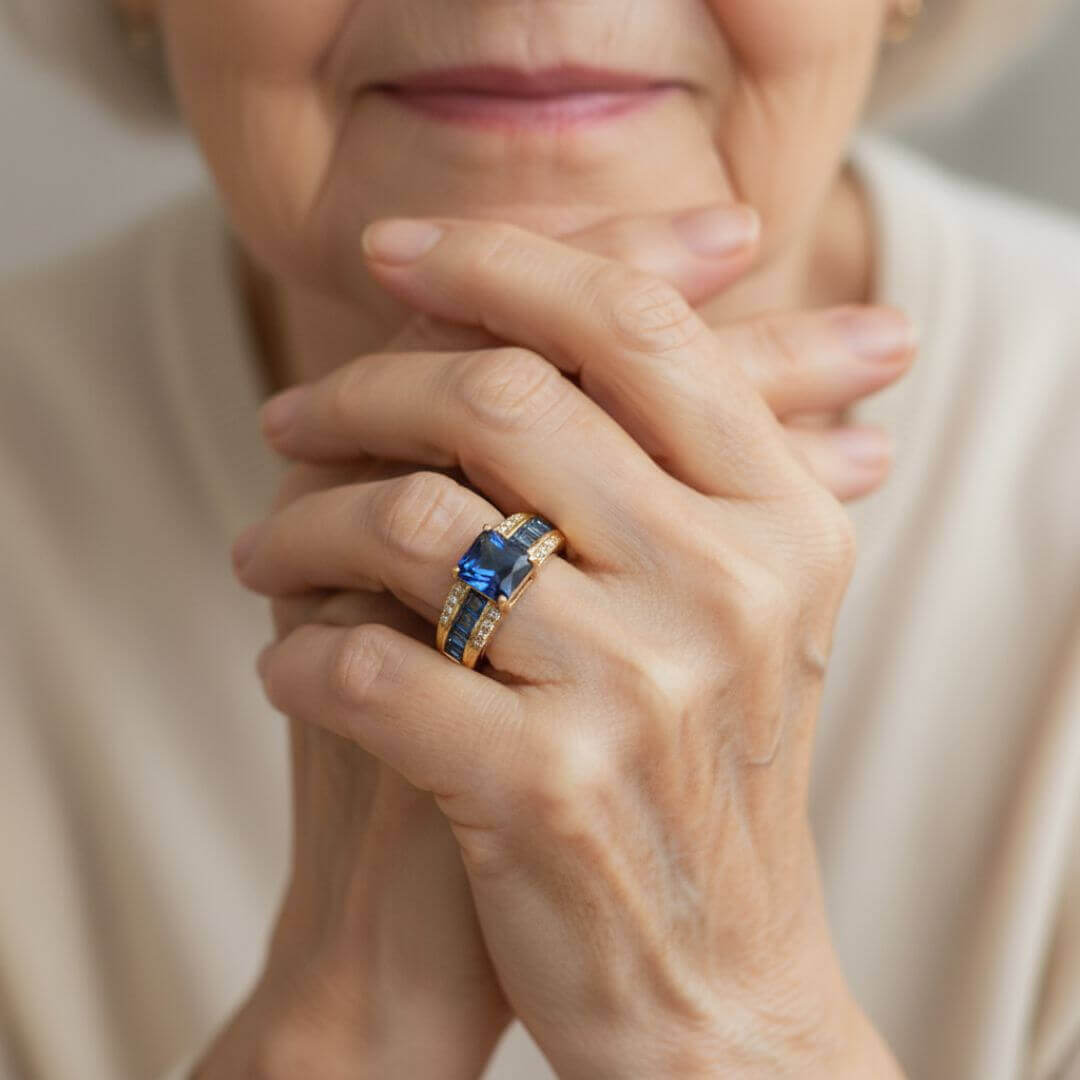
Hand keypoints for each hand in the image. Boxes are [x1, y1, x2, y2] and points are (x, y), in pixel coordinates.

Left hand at [238, 218, 907, 1076]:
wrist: (714, 975)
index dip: (501, 259)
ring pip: (415, 521)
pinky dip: (300, 650)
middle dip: (362, 384)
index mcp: (785, 516)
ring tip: (261, 548)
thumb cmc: (698, 768)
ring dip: (299, 522)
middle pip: (506, 396)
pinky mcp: (548, 790)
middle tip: (287, 413)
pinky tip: (285, 660)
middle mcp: (732, 585)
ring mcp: (643, 688)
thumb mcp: (735, 603)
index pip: (632, 325)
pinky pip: (371, 665)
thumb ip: (668, 457)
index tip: (390, 250)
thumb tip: (564, 302)